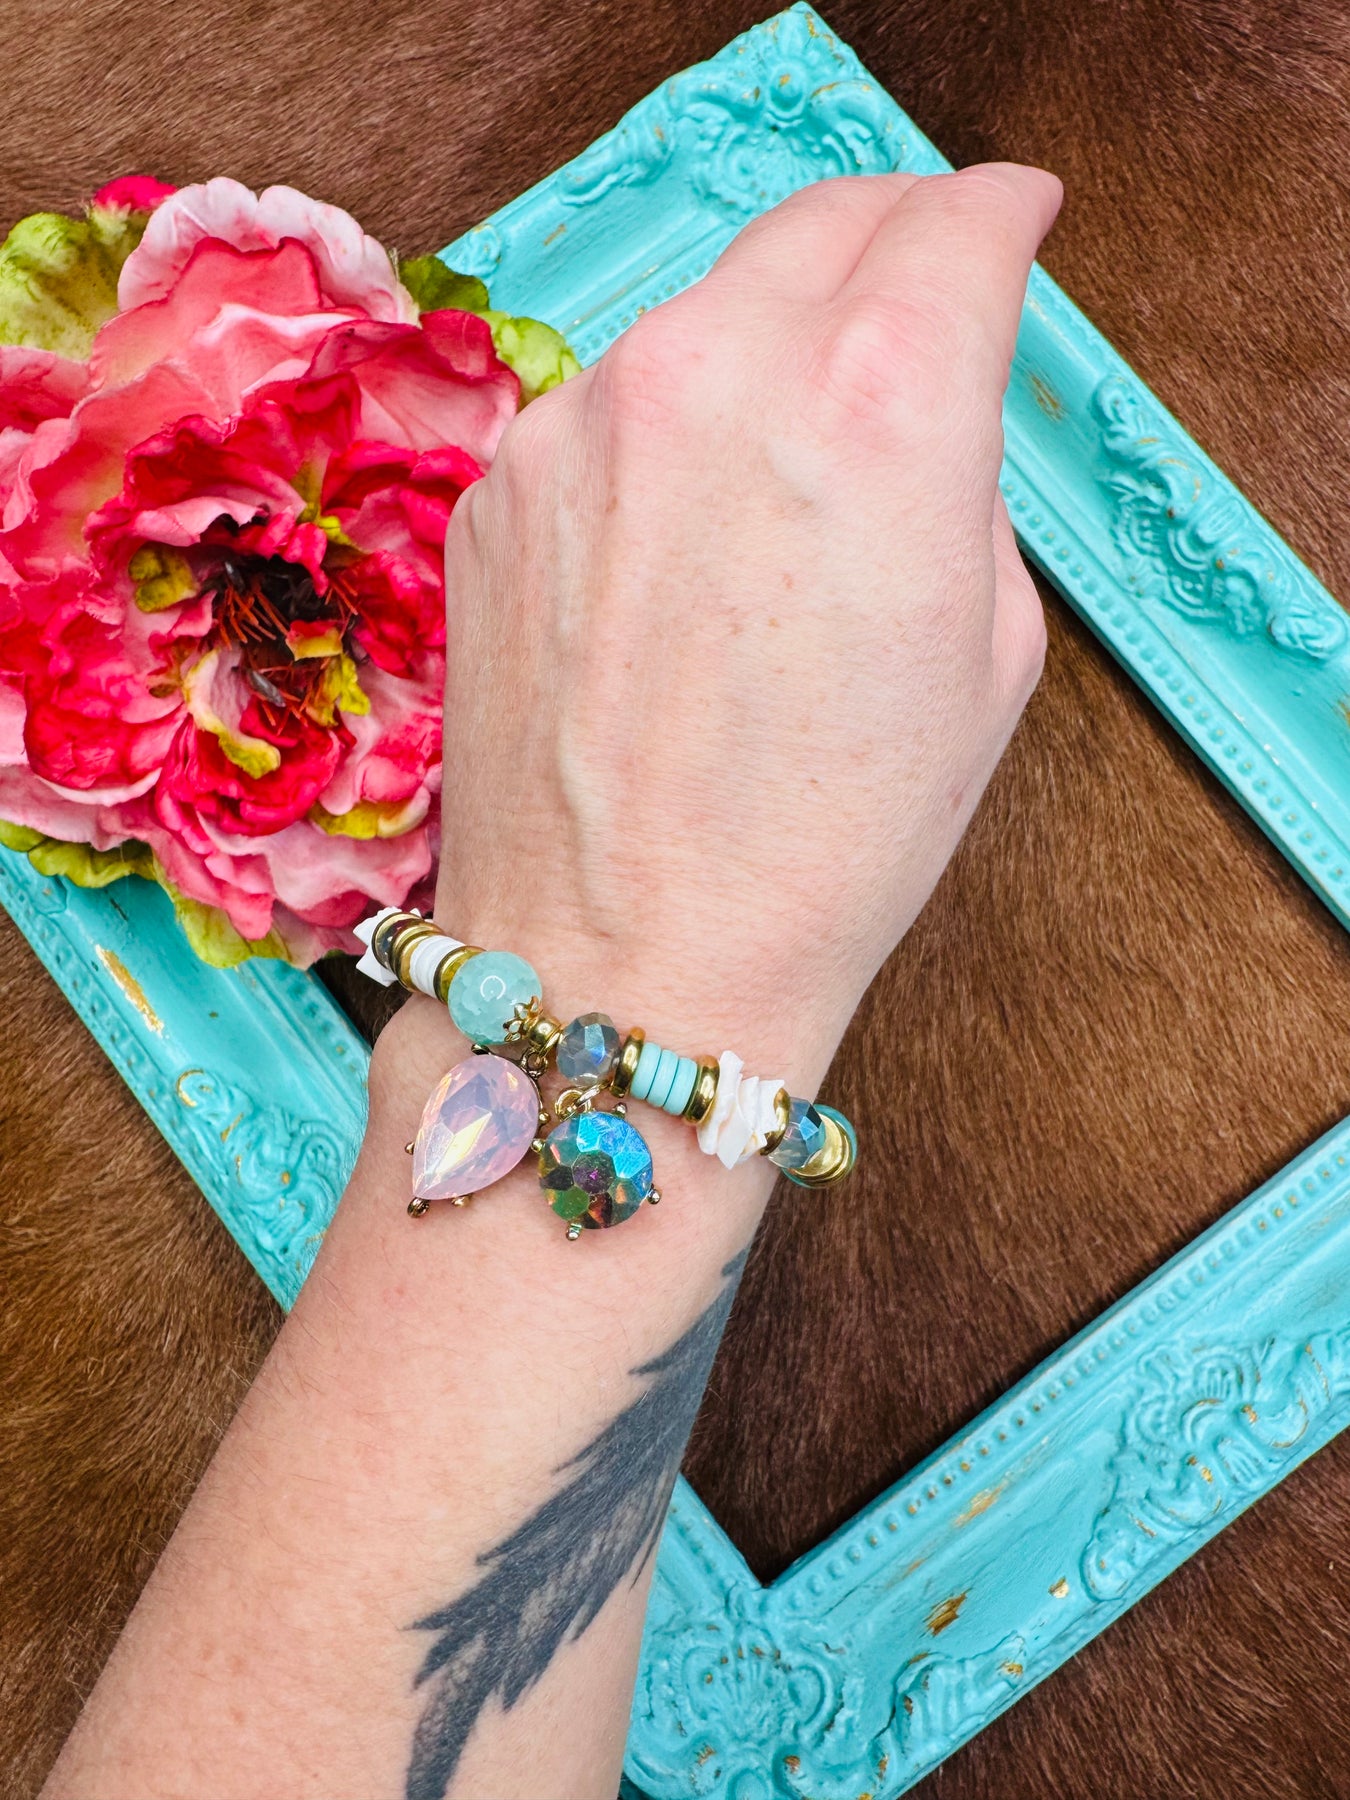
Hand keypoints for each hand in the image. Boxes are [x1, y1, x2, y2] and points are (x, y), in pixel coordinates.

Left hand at [431, 165, 1060, 1082]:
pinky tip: (682, 549)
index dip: (999, 217)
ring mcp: (584, 421)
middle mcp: (715, 373)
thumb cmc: (823, 843)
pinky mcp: (503, 484)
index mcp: (877, 405)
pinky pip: (613, 407)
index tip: (1005, 227)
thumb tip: (917, 411)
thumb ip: (962, 478)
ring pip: (707, 313)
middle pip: (825, 221)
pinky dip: (666, 433)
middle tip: (917, 286)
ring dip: (766, 347)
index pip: (955, 226)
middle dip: (890, 239)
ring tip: (789, 470)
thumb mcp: (987, 651)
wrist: (632, 959)